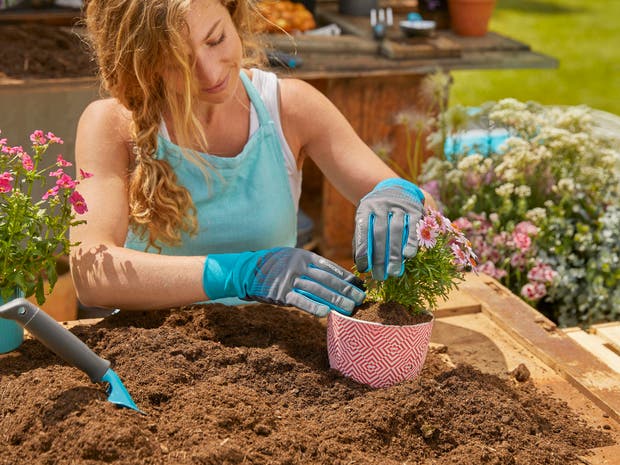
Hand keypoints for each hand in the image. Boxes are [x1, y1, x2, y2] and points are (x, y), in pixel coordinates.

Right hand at [203, 247, 365, 316]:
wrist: (247, 270)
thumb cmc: (275, 265)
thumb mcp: (293, 258)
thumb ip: (312, 266)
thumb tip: (336, 278)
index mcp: (305, 256)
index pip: (331, 268)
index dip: (347, 278)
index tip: (360, 286)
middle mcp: (299, 265)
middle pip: (327, 280)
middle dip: (346, 291)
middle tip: (360, 300)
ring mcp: (289, 279)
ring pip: (318, 291)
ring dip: (336, 301)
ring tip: (350, 309)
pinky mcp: (280, 293)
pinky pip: (300, 301)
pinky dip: (314, 307)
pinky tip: (327, 313)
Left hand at [353, 178, 424, 279]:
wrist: (395, 189)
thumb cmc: (376, 213)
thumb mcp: (365, 220)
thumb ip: (362, 240)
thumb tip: (361, 265)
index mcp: (366, 208)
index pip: (363, 230)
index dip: (363, 251)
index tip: (363, 269)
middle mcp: (381, 205)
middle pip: (380, 233)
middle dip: (380, 257)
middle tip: (381, 276)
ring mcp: (399, 206)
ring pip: (397, 231)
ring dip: (395, 253)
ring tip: (394, 272)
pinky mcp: (414, 209)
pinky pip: (413, 227)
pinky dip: (411, 242)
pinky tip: (409, 256)